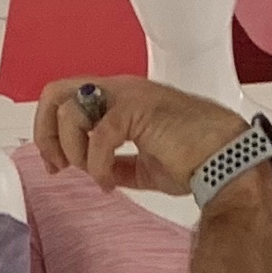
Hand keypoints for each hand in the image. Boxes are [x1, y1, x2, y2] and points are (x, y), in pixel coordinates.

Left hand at [32, 78, 247, 198]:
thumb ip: (117, 165)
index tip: (57, 165)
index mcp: (121, 98)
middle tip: (59, 166)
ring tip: (95, 172)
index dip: (50, 132)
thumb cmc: (196, 159)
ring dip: (74, 150)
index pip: (67, 98)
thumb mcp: (143, 167)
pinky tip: (110, 182)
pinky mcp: (139, 110)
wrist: (225, 161)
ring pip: (71, 111)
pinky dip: (96, 166)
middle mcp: (121, 90)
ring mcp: (130, 96)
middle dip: (46, 133)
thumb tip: (99, 174)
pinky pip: (98, 136)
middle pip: (56, 93)